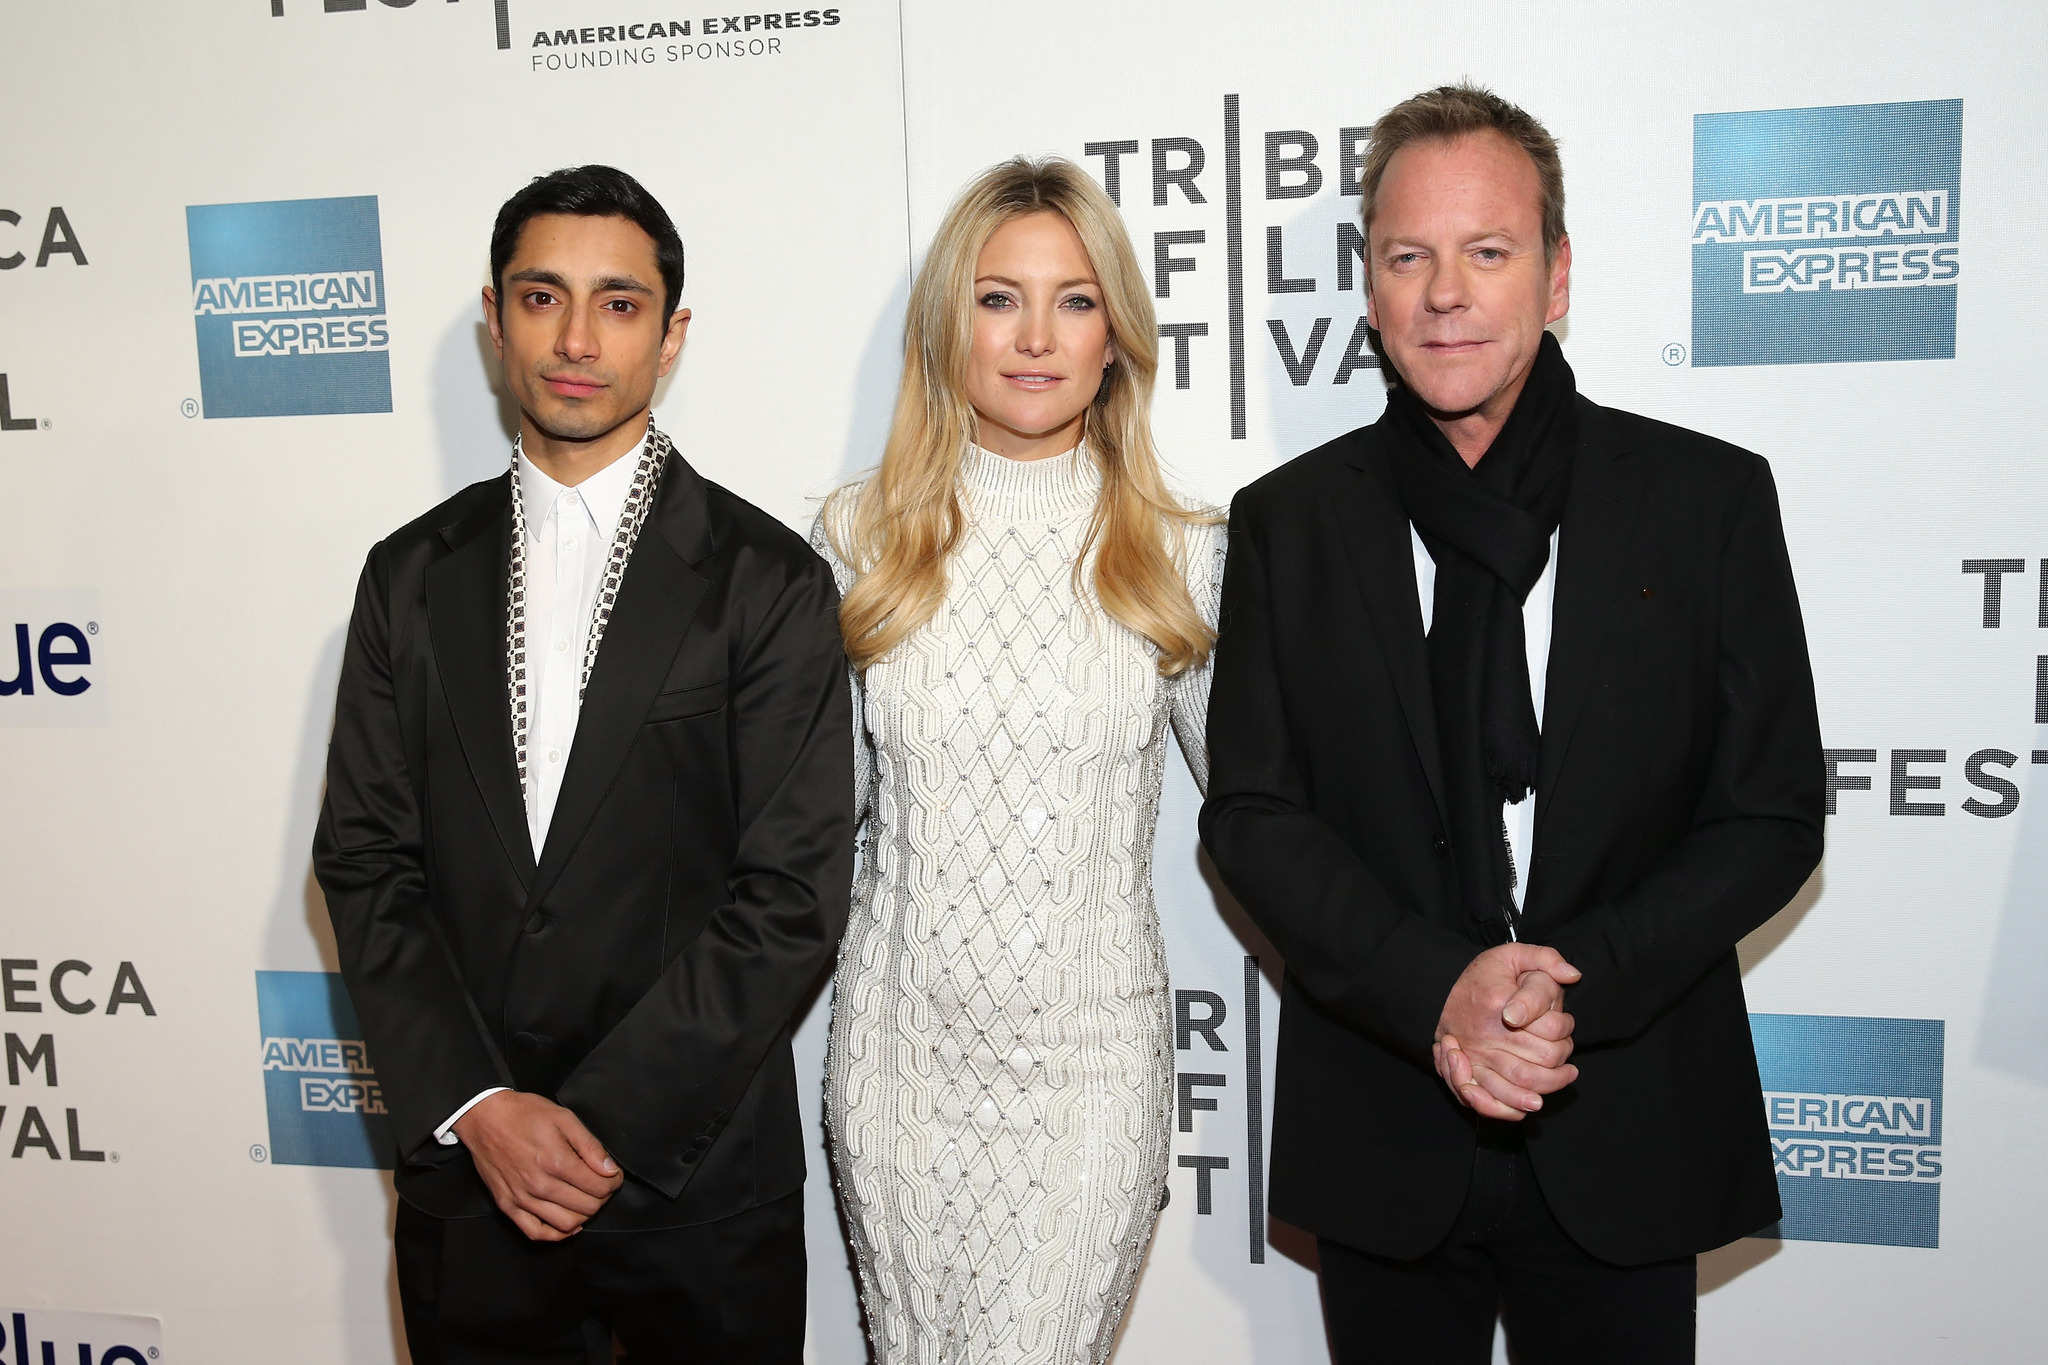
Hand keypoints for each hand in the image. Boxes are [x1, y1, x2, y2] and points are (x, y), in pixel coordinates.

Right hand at [452, 1090, 623, 1240]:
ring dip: (584, 1215)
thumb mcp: (564, 1118)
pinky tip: (568, 1223)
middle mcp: (540, 1185)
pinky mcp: (507, 1206)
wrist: (485, 1118)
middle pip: (588, 1207)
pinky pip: (536, 1233)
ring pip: (567, 1224)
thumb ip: (590, 1146)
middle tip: (601, 1185)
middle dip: (602, 1197)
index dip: (614, 1182)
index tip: (613, 1175)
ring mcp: (522, 1199)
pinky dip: (557, 1234)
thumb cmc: (524, 1114)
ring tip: (586, 1200)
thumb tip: (609, 1169)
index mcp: (557, 1161)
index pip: (600, 1187)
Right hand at [1433, 944, 1582, 1120]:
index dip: (1566, 1029)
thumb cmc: (1482, 976)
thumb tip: (1573, 975)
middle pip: (1541, 1062)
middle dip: (1562, 1063)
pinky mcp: (1464, 1073)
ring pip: (1520, 1084)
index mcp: (1499, 1004)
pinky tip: (1529, 1104)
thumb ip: (1545, 958)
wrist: (1437, 990)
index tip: (1565, 1026)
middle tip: (1568, 1061)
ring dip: (1547, 1087)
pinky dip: (1510, 1108)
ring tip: (1561, 1079)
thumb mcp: (1511, 954)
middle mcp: (1486, 1035)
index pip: (1551, 1029)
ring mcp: (1474, 1057)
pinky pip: (1488, 1101)